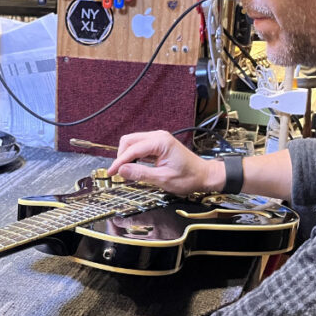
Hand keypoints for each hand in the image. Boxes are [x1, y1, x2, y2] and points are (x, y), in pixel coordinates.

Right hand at [106, 130, 220, 194]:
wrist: (204, 176)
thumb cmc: (189, 178)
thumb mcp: (163, 179)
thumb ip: (141, 174)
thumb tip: (122, 170)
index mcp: (160, 142)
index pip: (132, 150)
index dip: (119, 162)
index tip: (111, 172)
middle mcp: (158, 136)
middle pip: (129, 141)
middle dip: (121, 156)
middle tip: (118, 172)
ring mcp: (158, 138)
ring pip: (133, 142)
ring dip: (127, 155)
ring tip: (126, 171)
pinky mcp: (159, 144)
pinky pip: (140, 146)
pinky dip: (134, 155)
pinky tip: (134, 167)